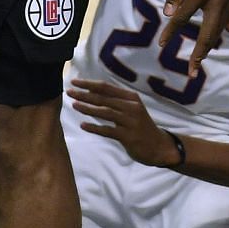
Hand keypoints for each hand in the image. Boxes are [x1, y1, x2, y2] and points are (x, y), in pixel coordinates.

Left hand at [69, 77, 183, 165]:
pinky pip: (108, 130)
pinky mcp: (128, 136)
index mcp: (131, 97)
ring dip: (88, 108)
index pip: (106, 87)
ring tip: (74, 105)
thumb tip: (92, 92)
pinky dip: (95, 128)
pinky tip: (83, 125)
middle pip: (103, 98)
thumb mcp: (132, 109)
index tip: (75, 81)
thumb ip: (116, 101)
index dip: (90, 84)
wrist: (159, 146)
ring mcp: (130, 121)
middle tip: (69, 92)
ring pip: (105, 112)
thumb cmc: (141, 126)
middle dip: (84, 94)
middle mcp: (131, 107)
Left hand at [159, 0, 228, 72]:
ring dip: (211, 43)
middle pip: (208, 33)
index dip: (171, 32)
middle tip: (192, 70)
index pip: (182, 18)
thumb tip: (169, 12)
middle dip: (200, 54)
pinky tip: (215, 31)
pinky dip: (220, 27)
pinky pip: (228, 16)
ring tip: (202, 56)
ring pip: (220, 27)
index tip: (162, 43)